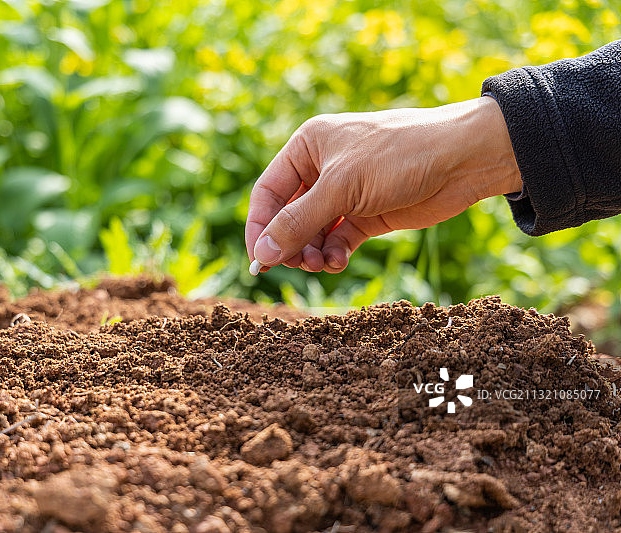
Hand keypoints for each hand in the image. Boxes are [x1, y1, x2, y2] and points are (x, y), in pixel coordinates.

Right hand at [245, 96, 522, 273]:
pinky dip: (333, 253)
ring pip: (312, 232)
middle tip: (296, 265)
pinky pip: (337, 239)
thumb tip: (261, 255)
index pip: (268, 192)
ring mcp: (346, 193)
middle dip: (289, 243)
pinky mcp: (368, 214)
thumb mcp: (341, 187)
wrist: (463, 159)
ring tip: (321, 264)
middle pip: (288, 216)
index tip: (259, 260)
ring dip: (311, 252)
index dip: (260, 227)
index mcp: (308, 147)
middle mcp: (322, 168)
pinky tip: (338, 261)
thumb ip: (298, 222)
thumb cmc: (399, 156)